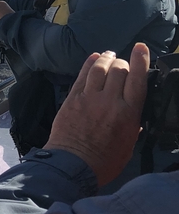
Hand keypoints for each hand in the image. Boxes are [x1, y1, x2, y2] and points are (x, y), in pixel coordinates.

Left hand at [45, 43, 149, 186]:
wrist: (72, 166)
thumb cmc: (103, 161)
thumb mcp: (128, 146)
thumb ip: (132, 126)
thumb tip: (135, 118)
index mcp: (128, 113)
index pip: (137, 79)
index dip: (140, 60)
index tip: (141, 48)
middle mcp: (110, 101)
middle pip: (119, 70)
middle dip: (123, 63)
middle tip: (122, 64)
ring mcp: (89, 98)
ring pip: (100, 69)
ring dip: (106, 58)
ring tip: (109, 55)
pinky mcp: (72, 99)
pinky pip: (82, 76)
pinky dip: (89, 64)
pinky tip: (93, 58)